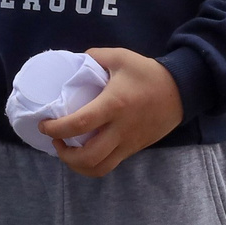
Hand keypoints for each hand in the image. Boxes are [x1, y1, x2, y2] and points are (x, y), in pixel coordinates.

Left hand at [40, 49, 183, 177]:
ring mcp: (128, 143)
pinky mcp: (134, 149)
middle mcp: (120, 129)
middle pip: (88, 157)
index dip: (57, 129)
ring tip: (68, 150)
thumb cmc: (148, 73)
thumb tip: (74, 61)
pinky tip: (84, 152)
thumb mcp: (121, 57)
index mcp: (114, 105)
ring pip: (99, 168)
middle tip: (55, 141)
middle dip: (65, 155)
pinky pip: (110, 165)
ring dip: (77, 165)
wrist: (181, 91)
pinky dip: (92, 164)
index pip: (80, 124)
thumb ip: (95, 56)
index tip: (44, 125)